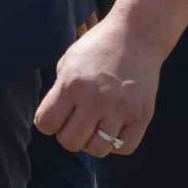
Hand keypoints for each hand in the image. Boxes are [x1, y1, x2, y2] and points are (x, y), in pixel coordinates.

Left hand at [34, 15, 162, 158]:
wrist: (135, 36)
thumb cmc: (96, 49)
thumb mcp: (67, 63)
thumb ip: (59, 93)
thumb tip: (53, 123)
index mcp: (71, 84)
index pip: (46, 123)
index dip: (46, 123)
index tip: (54, 115)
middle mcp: (96, 99)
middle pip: (70, 142)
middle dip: (67, 136)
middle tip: (74, 123)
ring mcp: (121, 109)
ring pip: (98, 150)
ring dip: (91, 142)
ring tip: (94, 126)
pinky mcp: (142, 116)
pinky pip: (125, 148)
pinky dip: (116, 145)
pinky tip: (113, 128)